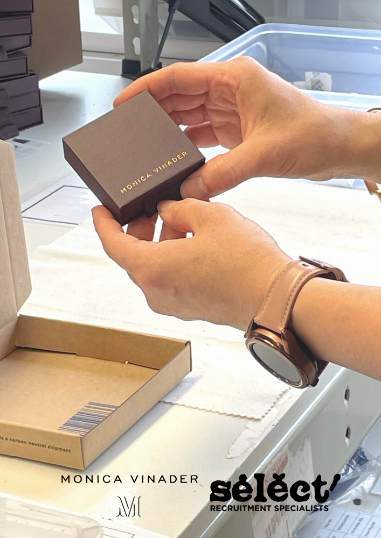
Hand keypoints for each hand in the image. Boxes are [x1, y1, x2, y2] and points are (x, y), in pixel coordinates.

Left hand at [92, 199, 290, 329]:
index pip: (112, 244)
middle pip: (134, 256)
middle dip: (140, 229)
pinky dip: (174, 259)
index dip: (104, 223)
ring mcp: (173, 304)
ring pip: (154, 267)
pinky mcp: (190, 309)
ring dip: (161, 243)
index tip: (101, 210)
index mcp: (152, 269)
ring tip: (183, 219)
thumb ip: (181, 209)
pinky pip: (171, 280)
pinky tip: (194, 242)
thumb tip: (168, 210)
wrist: (277, 299)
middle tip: (152, 208)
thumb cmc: (247, 262)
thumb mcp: (211, 216)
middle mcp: (156, 292)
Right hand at [114, 58, 364, 199]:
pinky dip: (188, 145)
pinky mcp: (236, 130)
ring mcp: (232, 110)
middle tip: (129, 129)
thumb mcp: (264, 154)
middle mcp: (230, 91)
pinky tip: (176, 157)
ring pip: (189, 115)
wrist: (336, 147)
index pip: (179, 77)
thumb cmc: (313, 134)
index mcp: (235, 79)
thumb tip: (190, 189)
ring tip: (147, 145)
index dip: (147, 88)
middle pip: (180, 95)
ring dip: (170, 129)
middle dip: (154, 111)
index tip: (125, 102)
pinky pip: (202, 134)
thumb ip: (223, 173)